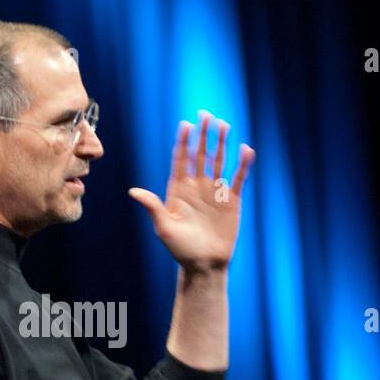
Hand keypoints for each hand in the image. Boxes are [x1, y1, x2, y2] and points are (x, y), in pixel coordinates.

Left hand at [128, 110, 254, 270]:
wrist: (204, 265)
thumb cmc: (180, 249)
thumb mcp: (163, 228)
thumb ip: (152, 207)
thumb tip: (133, 191)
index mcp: (179, 190)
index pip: (181, 160)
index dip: (183, 142)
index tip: (185, 124)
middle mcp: (197, 186)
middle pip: (200, 154)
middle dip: (202, 135)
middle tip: (205, 114)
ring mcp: (215, 192)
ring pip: (218, 161)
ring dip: (220, 143)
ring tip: (223, 124)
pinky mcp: (232, 200)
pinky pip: (238, 178)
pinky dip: (242, 164)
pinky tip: (245, 150)